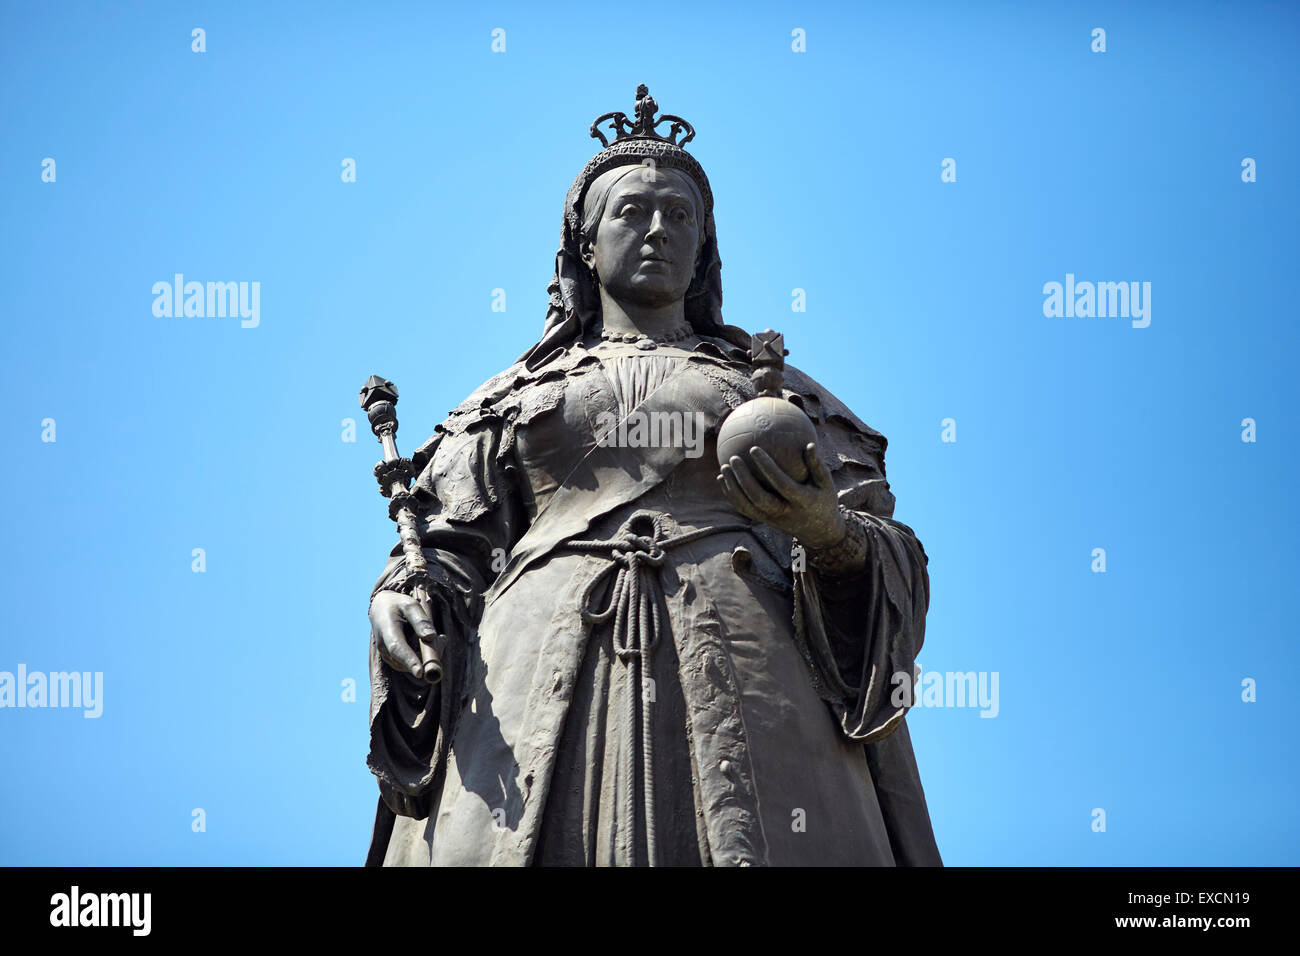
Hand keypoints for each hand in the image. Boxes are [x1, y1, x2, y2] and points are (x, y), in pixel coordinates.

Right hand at [370, 590, 439, 678]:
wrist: (381, 608)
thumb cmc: (398, 605)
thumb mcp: (411, 605)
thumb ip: (420, 620)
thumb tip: (431, 636)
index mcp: (387, 630)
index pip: (397, 648)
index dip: (409, 661)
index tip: (420, 672)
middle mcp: (384, 646)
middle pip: (405, 660)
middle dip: (426, 657)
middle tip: (442, 640)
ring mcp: (387, 655)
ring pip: (409, 664)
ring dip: (425, 656)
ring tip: (438, 638)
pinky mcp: (393, 659)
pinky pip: (409, 664)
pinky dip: (422, 657)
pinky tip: (429, 642)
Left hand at [717, 442, 846, 549]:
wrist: (819, 532)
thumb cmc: (823, 500)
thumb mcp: (826, 484)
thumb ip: (817, 465)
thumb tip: (809, 444)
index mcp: (801, 501)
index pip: (780, 483)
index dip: (766, 467)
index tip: (754, 449)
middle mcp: (784, 513)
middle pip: (758, 498)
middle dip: (743, 479)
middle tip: (733, 458)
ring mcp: (772, 519)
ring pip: (747, 507)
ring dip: (733, 488)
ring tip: (724, 468)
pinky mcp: (765, 522)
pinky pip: (745, 510)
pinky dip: (732, 496)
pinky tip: (724, 479)